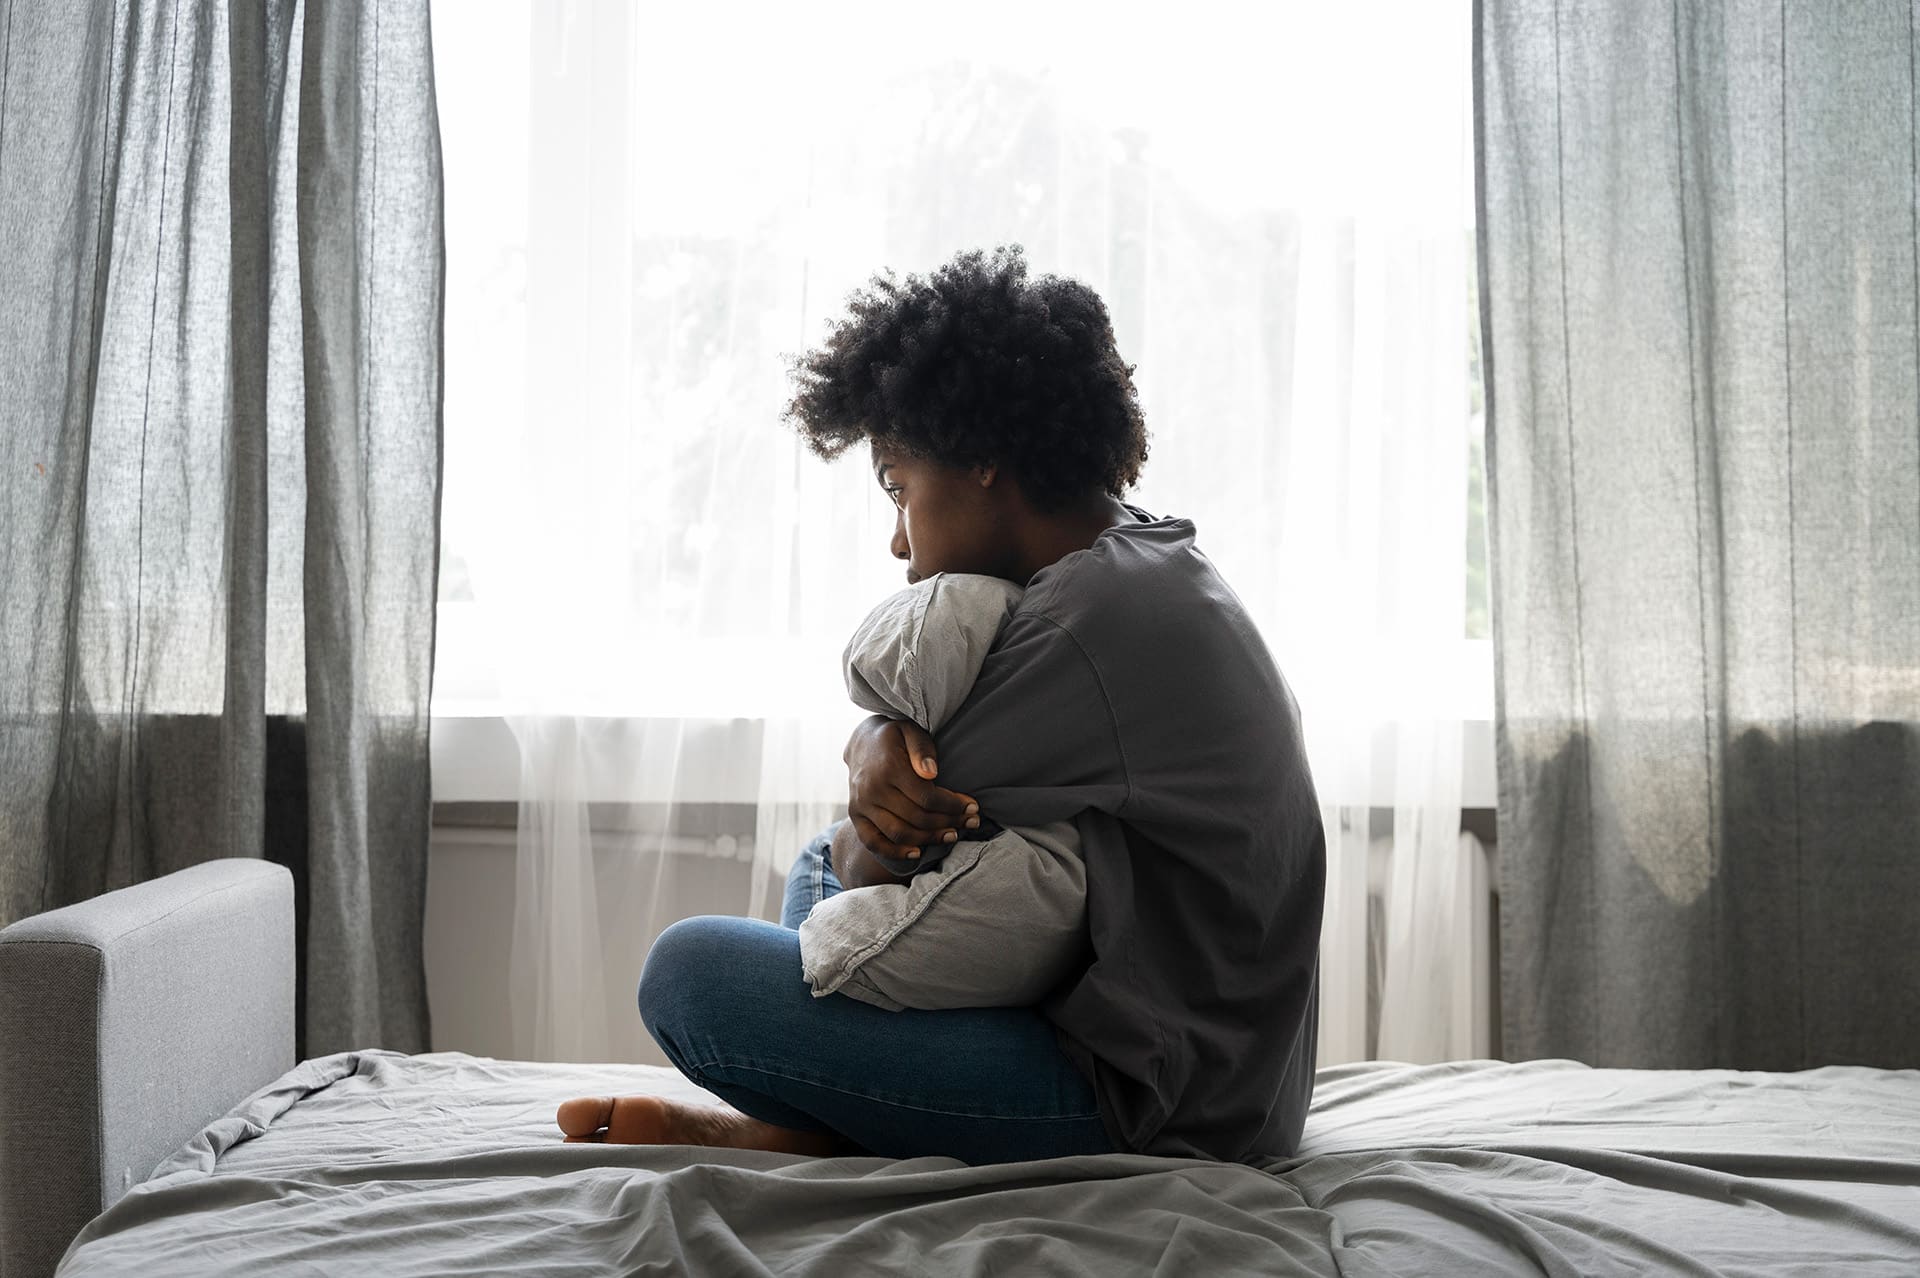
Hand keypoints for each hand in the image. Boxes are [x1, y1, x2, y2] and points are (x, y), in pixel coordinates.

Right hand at [843, 715, 980, 861]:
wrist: (861, 742)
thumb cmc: (895, 736)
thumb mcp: (911, 731)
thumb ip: (922, 749)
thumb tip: (931, 772)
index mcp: (888, 768)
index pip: (927, 797)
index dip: (953, 805)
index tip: (973, 807)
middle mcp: (871, 789)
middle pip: (917, 818)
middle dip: (949, 822)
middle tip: (971, 822)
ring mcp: (861, 805)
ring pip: (900, 833)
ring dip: (929, 839)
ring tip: (952, 835)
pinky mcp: (855, 816)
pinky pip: (873, 842)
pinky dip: (895, 852)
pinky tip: (917, 853)